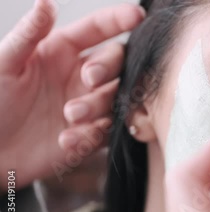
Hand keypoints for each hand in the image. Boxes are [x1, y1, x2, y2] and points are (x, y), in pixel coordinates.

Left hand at [0, 0, 144, 189]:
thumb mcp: (4, 64)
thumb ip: (29, 34)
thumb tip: (46, 3)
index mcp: (61, 51)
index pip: (96, 29)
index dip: (118, 19)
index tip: (137, 14)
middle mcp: (79, 75)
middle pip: (116, 62)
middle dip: (107, 67)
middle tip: (89, 79)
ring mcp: (88, 105)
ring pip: (116, 97)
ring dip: (98, 105)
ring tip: (69, 115)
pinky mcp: (90, 134)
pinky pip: (107, 131)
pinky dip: (91, 135)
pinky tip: (66, 139)